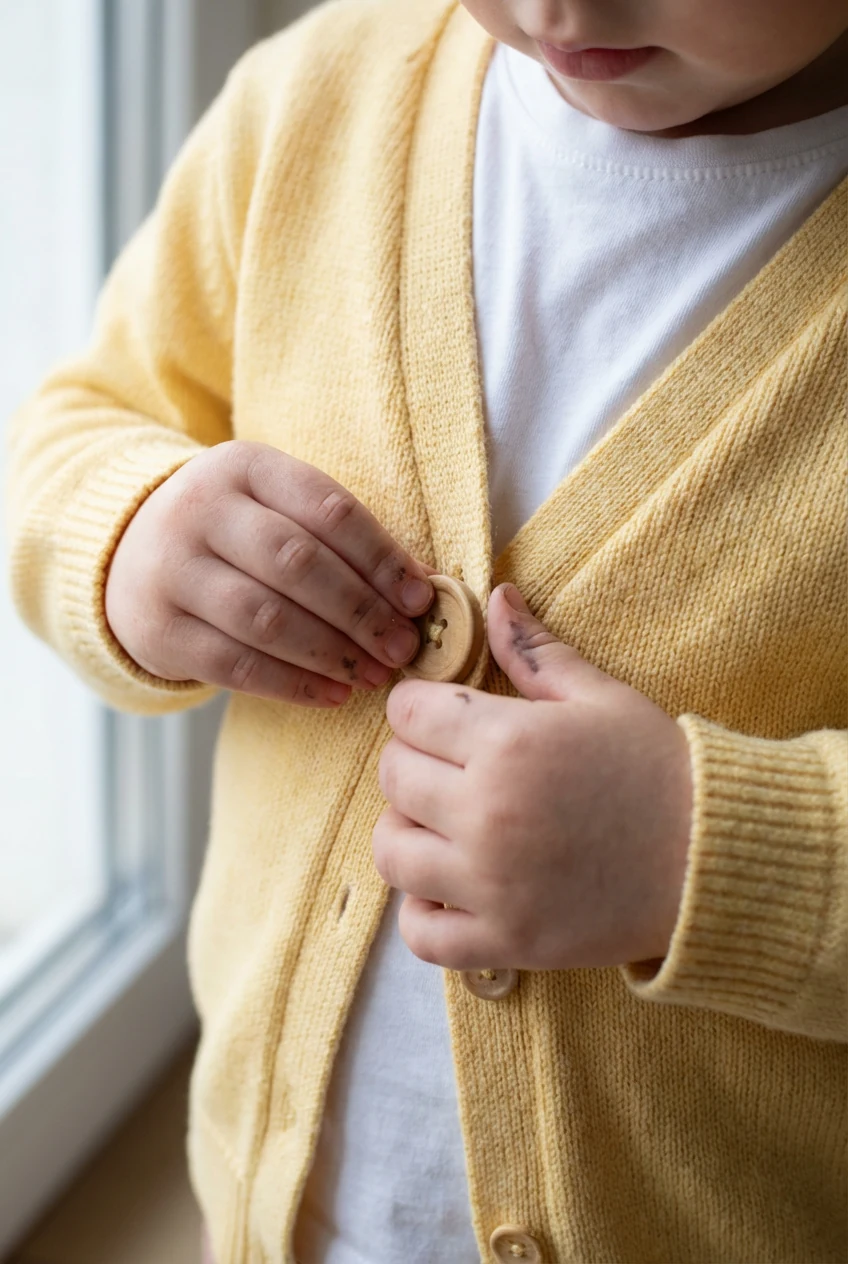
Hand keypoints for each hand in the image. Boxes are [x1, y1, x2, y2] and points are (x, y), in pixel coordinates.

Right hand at [105, 440, 433, 705]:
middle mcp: (198, 509)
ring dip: (332, 653)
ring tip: (375, 674)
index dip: (381, 558)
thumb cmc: (235, 535)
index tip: (418, 598)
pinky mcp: (158, 629)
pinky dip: (293, 684)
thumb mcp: (277, 509)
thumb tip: (420, 586)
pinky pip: (236, 664)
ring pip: (266, 618)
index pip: (327, 509)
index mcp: (243, 466)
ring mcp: (171, 570)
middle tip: (402, 647)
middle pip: (297, 564)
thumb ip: (341, 538)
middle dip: (361, 611)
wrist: (130, 556)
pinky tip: (332, 694)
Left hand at [373, 583, 692, 970]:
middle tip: (449, 767)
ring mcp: (492, 883)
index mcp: (506, 742)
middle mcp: (486, 812)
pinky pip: (421, 934)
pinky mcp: (505, 939)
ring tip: (443, 824)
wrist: (715, 857)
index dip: (420, 707)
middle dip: (412, 761)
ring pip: (391, 852)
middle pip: (391, 776)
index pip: (406, 712)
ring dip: (407, 831)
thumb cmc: (658, 768)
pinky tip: (448, 887)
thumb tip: (496, 597)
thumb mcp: (600, 696)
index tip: (444, 718)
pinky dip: (422, 911)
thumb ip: (536, 650)